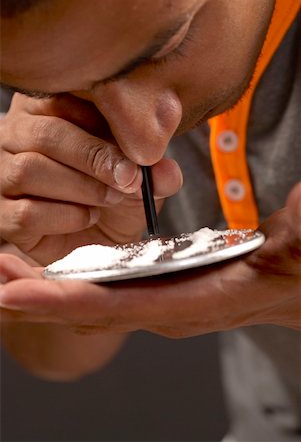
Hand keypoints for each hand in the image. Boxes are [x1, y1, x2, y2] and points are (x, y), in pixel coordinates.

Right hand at [0, 93, 181, 264]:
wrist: (98, 238)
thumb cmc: (113, 195)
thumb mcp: (140, 177)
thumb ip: (154, 170)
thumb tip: (168, 170)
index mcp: (46, 110)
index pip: (64, 99)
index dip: (103, 125)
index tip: (136, 150)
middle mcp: (15, 136)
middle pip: (45, 135)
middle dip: (94, 158)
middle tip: (128, 179)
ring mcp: (2, 175)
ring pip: (29, 170)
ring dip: (81, 188)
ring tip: (109, 198)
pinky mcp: (3, 215)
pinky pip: (26, 212)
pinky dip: (66, 217)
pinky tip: (87, 217)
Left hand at [0, 184, 299, 335]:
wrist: (296, 285)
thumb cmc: (294, 269)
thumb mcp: (297, 248)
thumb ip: (293, 239)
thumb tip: (291, 229)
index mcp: (192, 301)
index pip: (116, 305)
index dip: (60, 301)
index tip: (9, 293)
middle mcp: (165, 307)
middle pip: (86, 305)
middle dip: (33, 294)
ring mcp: (157, 301)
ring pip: (87, 298)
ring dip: (42, 287)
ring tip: (0, 267)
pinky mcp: (156, 290)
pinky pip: (100, 289)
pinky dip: (66, 280)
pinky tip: (42, 269)